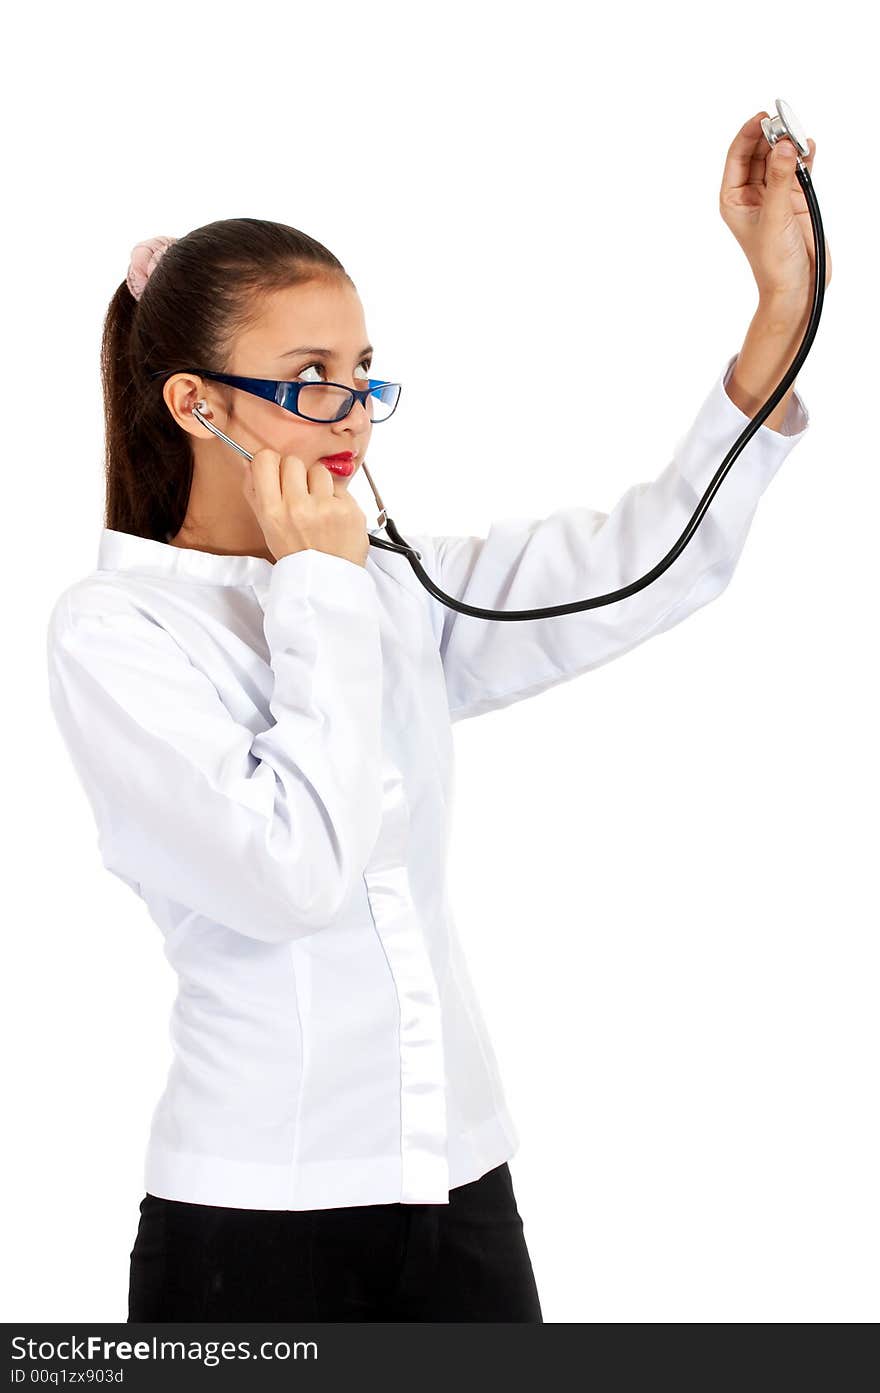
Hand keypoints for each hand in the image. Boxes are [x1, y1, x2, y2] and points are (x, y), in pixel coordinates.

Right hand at [242, 450, 369, 567]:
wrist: (327, 582)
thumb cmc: (297, 556)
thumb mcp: (268, 529)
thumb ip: (256, 494)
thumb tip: (251, 463)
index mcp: (273, 513)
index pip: (265, 460)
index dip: (271, 463)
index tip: (275, 472)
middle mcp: (298, 508)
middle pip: (293, 461)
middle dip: (295, 475)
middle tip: (299, 495)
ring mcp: (326, 507)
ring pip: (318, 471)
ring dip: (318, 485)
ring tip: (318, 508)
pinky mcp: (349, 509)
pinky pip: (340, 488)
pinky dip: (337, 499)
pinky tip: (333, 518)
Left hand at [718, 111, 831, 307]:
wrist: (798, 287)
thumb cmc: (774, 262)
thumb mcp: (775, 217)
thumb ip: (779, 180)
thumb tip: (784, 146)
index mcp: (734, 199)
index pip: (738, 156)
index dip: (749, 134)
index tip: (764, 117)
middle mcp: (752, 194)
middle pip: (760, 152)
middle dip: (772, 136)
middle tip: (787, 122)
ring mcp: (775, 195)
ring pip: (780, 158)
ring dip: (789, 145)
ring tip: (800, 135)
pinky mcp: (796, 199)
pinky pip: (798, 170)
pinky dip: (805, 158)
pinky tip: (810, 146)